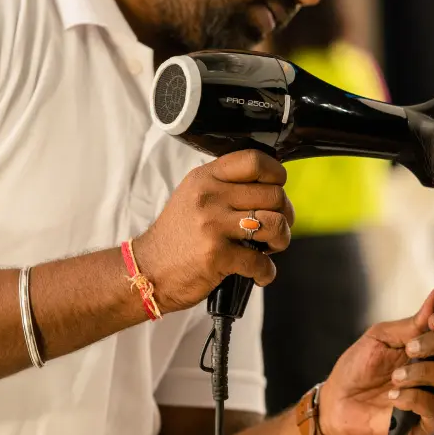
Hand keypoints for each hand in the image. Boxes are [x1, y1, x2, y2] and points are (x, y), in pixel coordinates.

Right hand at [134, 150, 294, 312]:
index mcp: (206, 177)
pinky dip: (267, 272)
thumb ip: (227, 186)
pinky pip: (261, 261)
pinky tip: (259, 273)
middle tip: (275, 228)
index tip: (277, 189)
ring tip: (269, 247)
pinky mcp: (216, 255)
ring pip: (275, 224)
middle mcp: (209, 197)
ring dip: (281, 240)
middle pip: (274, 195)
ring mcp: (212, 225)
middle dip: (285, 214)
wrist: (148, 271)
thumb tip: (273, 188)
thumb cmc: (178, 235)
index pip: (254, 161)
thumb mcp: (194, 196)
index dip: (276, 175)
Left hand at [318, 291, 433, 434]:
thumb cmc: (358, 369)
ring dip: (425, 372)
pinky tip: (393, 396)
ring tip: (396, 377)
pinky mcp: (428, 421)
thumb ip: (410, 324)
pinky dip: (415, 399)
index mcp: (431, 345)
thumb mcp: (380, 338)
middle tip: (410, 348)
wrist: (338, 403)